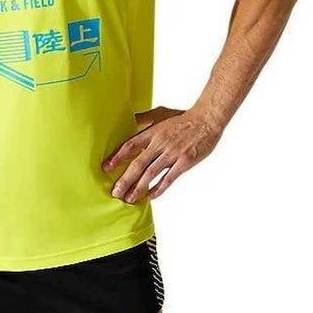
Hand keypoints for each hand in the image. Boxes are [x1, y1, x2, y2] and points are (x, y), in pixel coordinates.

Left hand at [101, 105, 224, 201]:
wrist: (206, 120)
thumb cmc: (183, 116)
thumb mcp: (161, 113)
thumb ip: (144, 117)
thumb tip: (129, 118)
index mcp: (152, 132)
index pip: (130, 145)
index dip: (117, 157)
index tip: (106, 168)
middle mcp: (160, 144)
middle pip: (138, 163)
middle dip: (125, 179)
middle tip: (115, 192)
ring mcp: (172, 154)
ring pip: (151, 173)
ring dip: (138, 187)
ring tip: (128, 199)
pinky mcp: (184, 163)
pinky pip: (168, 179)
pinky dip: (158, 188)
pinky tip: (149, 196)